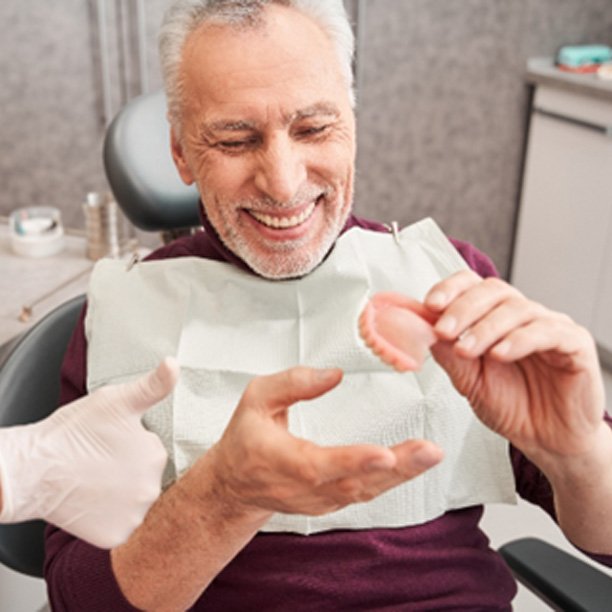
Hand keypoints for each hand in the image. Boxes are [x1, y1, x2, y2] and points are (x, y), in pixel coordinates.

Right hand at [0, 357, 177, 547]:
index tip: (109, 444)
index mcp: (156, 455)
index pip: (152, 451)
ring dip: (122, 494)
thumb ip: (153, 385)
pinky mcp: (115, 537)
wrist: (31, 470)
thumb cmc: (72, 432)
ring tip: (95, 482)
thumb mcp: (116, 400)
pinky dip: (110, 518)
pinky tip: (93, 503)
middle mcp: (152, 489)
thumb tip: (174, 363)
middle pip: (146, 477)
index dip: (130, 445)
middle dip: (129, 470)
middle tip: (100, 463)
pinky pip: (122, 527)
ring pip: (135, 502)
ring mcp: (134, 516)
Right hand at [204, 367, 442, 518]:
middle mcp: (304, 488)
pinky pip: (365, 492)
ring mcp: (319, 500)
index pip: (319, 465)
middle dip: (396, 468)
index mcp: (282, 461)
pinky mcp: (331, 502)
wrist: (235, 485)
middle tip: (429, 451)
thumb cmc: (245, 439)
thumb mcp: (256, 399)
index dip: (353, 461)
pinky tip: (414, 464)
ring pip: (365, 491)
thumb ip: (292, 383)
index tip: (385, 454)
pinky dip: (392, 480)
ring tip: (430, 454)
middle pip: (354, 483)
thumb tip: (333, 375)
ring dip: (402, 474)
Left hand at [424, 270, 606, 461]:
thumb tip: (421, 328)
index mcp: (493, 317)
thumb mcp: (468, 381)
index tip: (430, 305)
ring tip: (466, 350)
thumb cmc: (510, 406)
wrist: (546, 440)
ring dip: (485, 328)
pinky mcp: (575, 344)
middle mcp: (521, 315)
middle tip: (444, 330)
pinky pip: (550, 331)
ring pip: (517, 309)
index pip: (471, 285)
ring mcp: (550, 326)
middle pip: (493, 291)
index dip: (450, 289)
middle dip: (462, 309)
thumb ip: (448, 354)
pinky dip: (520, 340)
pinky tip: (500, 354)